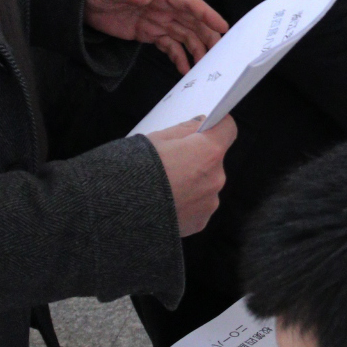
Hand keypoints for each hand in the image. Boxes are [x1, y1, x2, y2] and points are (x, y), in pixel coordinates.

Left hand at [86, 0, 227, 73]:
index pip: (188, 2)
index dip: (206, 13)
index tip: (222, 26)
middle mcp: (164, 4)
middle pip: (192, 21)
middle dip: (208, 35)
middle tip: (220, 52)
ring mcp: (158, 19)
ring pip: (184, 35)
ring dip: (196, 49)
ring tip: (204, 66)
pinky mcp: (150, 32)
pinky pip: (169, 45)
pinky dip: (178, 57)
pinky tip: (184, 69)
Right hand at [146, 115, 238, 235]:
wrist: (119, 211)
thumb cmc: (135, 170)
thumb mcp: (156, 139)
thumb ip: (184, 130)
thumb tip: (199, 125)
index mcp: (208, 152)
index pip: (227, 130)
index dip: (216, 127)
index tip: (205, 129)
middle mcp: (215, 178)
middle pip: (214, 160)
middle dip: (198, 159)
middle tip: (171, 163)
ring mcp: (209, 202)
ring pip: (206, 184)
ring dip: (192, 183)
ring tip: (165, 188)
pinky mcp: (200, 221)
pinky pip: (198, 206)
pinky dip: (187, 203)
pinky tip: (166, 204)